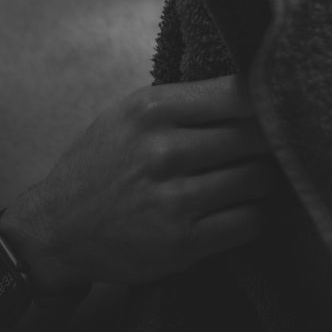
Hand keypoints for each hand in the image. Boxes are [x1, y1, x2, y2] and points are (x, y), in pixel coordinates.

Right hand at [0, 76, 274, 292]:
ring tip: (250, 178)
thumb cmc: (103, 164)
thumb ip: (188, 101)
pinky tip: (238, 209)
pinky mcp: (182, 243)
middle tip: (271, 146)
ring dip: (261, 180)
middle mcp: (164, 151)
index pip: (239, 93)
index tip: (274, 108)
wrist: (57, 230)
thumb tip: (256, 88)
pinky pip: (249, 221)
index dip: (267, 100)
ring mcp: (173, 199)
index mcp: (153, 110)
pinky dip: (252, 215)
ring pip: (257, 179)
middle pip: (255, 136)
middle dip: (269, 141)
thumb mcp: (131, 114)